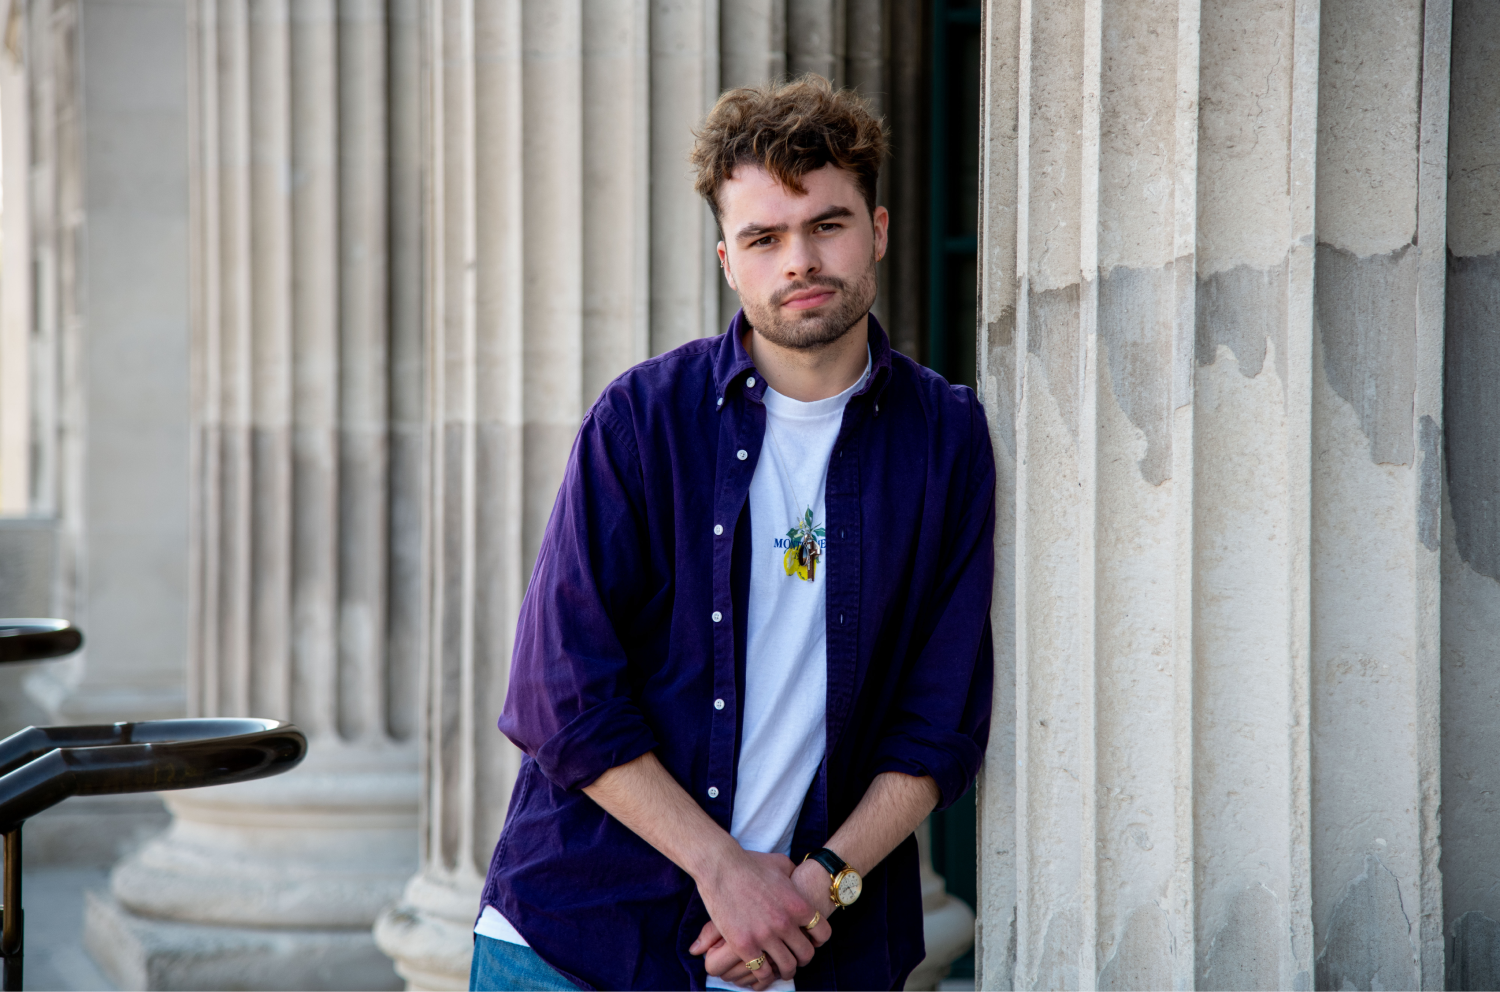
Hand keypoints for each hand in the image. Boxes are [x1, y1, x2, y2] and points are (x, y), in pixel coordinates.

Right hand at [689, 850, 831, 987]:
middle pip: (806, 955)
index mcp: (798, 905)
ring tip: (778, 969)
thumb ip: (794, 874)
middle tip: (793, 958)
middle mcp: (785, 923)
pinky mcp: (745, 945)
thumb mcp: (781, 864)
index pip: (823, 934)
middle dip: (801, 959)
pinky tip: (760, 973)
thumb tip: (799, 875)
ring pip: (786, 967)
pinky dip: (763, 977)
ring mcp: (765, 935)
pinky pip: (762, 972)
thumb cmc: (749, 863)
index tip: (808, 941)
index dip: (817, 941)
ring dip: (784, 971)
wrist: (720, 866)